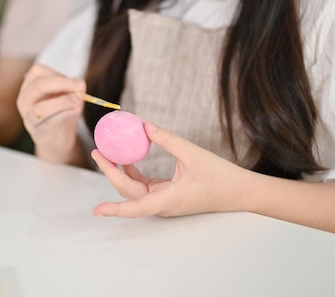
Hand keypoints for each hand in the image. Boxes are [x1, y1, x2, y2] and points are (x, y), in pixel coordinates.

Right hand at [16, 63, 86, 163]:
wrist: (57, 137)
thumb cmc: (61, 109)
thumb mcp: (68, 93)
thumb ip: (74, 87)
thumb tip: (79, 84)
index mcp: (29, 83)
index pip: (38, 71)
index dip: (59, 75)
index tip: (79, 83)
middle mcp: (25, 98)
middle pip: (38, 86)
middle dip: (61, 84)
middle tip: (80, 86)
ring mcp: (28, 116)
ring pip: (40, 108)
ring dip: (62, 103)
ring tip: (77, 100)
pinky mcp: (37, 131)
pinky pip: (49, 122)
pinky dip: (64, 115)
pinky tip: (75, 111)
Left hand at [92, 122, 251, 217]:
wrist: (238, 191)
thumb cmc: (218, 175)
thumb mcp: (192, 153)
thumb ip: (167, 139)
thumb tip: (144, 125)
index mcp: (168, 199)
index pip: (135, 207)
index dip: (114, 209)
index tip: (96, 209)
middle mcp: (162, 204)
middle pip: (128, 192)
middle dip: (110, 172)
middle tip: (97, 152)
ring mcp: (164, 201)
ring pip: (134, 189)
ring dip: (120, 172)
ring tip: (106, 152)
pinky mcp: (167, 195)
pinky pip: (144, 185)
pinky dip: (133, 172)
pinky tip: (127, 157)